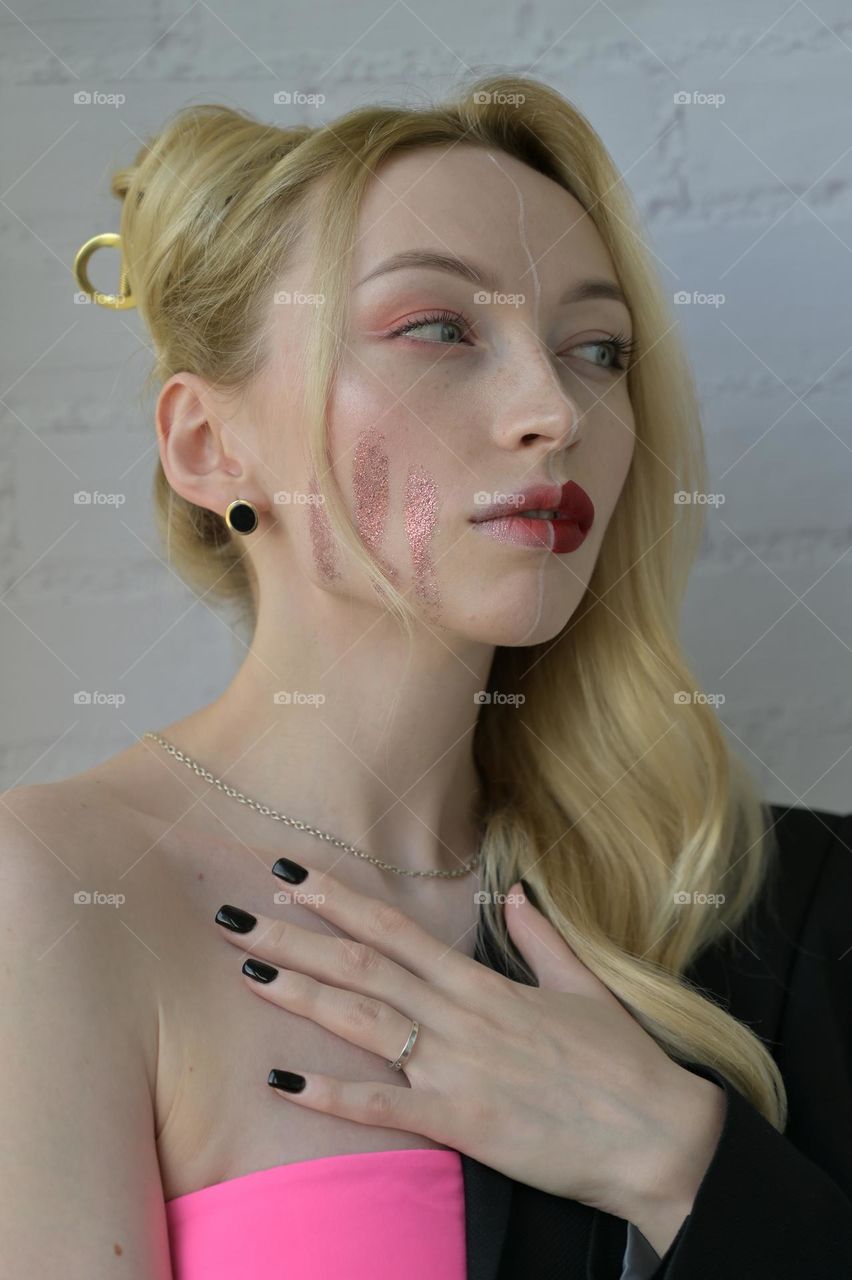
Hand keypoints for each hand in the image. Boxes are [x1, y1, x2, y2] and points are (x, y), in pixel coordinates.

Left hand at [213, 860, 723, 1226]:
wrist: (657, 1136)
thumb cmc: (621, 1062)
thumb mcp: (582, 985)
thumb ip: (542, 937)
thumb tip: (518, 892)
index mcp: (483, 983)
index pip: (396, 929)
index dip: (339, 899)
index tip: (292, 872)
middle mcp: (460, 1016)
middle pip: (363, 967)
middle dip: (296, 936)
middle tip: (236, 914)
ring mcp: (457, 1067)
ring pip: (363, 1022)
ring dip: (300, 995)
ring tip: (248, 969)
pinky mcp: (461, 1123)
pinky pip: (383, 1105)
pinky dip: (329, 1093)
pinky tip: (282, 1079)